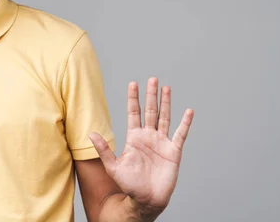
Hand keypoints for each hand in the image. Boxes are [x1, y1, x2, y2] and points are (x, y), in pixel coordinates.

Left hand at [89, 77, 193, 217]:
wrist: (146, 200)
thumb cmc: (129, 185)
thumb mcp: (113, 167)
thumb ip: (103, 149)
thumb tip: (90, 133)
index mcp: (134, 137)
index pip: (134, 112)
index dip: (133, 98)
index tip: (133, 83)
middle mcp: (148, 136)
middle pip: (150, 110)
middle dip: (151, 95)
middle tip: (152, 79)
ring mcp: (161, 143)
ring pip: (164, 118)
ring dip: (166, 103)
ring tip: (166, 88)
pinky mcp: (173, 151)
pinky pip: (180, 134)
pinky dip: (185, 123)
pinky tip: (188, 111)